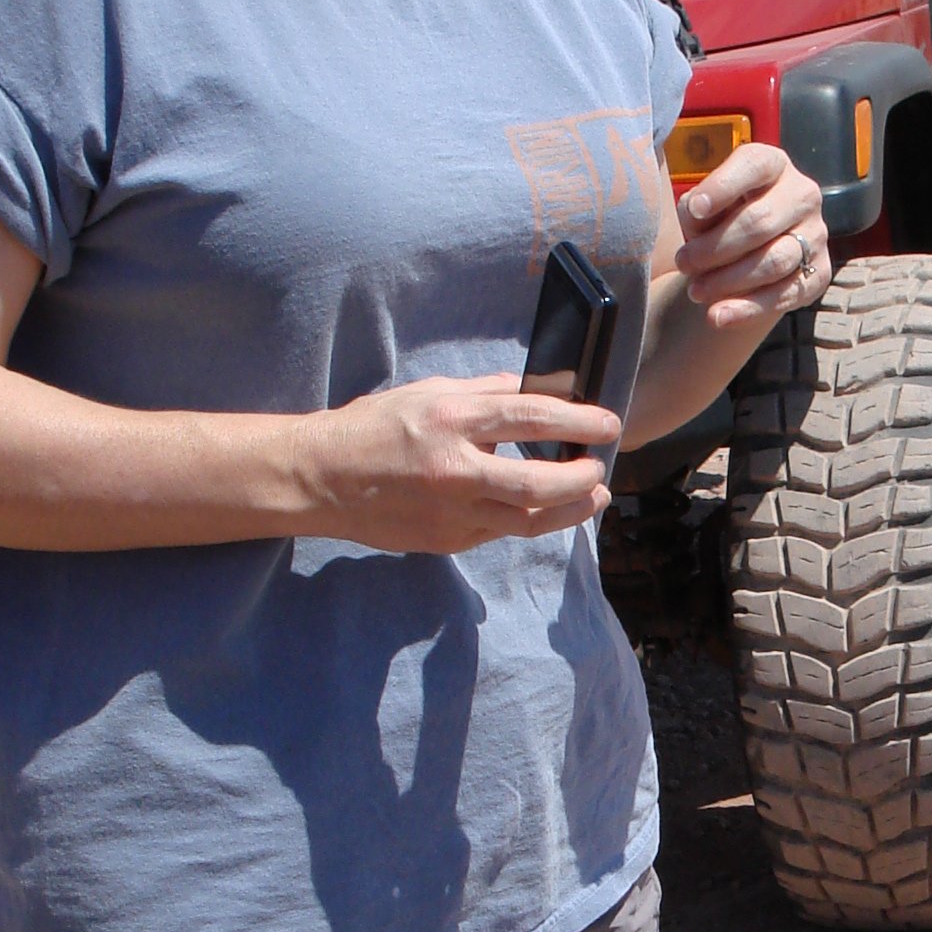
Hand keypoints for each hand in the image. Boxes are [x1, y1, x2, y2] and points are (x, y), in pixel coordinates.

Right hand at [291, 373, 620, 554]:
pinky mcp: (447, 541)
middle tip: (600, 466)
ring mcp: (451, 512)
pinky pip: (501, 531)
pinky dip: (530, 518)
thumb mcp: (427, 392)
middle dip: (583, 475)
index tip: (608, 423)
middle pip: (540, 481)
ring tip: (593, 496)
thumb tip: (531, 390)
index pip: (531, 417)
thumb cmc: (373, 428)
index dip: (579, 421)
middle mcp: (455, 470)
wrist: (322, 479)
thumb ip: (482, 393)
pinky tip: (545, 507)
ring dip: (571, 509)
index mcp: (451, 420)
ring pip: (529, 519)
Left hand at [675, 138, 830, 328]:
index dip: (723, 187)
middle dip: (715, 247)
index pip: (753, 166)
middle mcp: (802, 194)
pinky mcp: (819, 273)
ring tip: (695, 291)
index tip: (693, 209)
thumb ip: (696, 207)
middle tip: (683, 263)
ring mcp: (816, 235)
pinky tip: (717, 316)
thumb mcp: (704, 205)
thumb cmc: (720, 219)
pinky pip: (785, 295)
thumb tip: (697, 216)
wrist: (748, 252)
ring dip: (729, 280)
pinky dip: (748, 309)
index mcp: (773, 165)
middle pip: (760, 222)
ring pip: (774, 261)